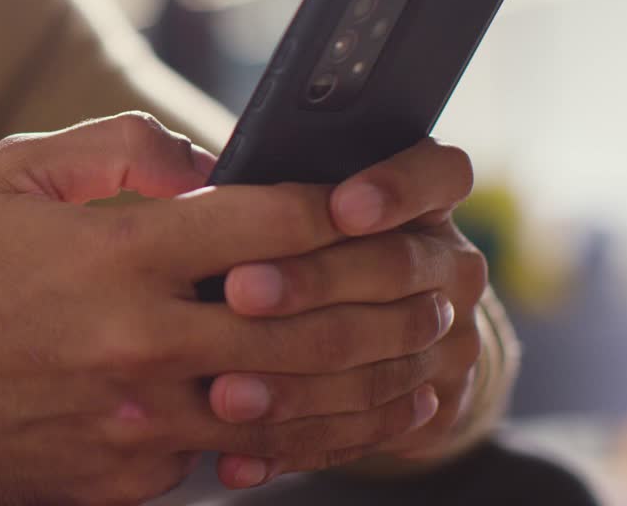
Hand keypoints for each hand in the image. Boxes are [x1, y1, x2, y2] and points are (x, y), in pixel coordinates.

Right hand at [0, 114, 450, 504]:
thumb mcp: (15, 174)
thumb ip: (120, 149)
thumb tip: (209, 162)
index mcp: (117, 253)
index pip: (272, 222)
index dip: (347, 206)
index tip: (385, 200)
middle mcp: (139, 339)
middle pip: (305, 319)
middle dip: (387, 295)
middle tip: (436, 282)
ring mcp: (136, 418)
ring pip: (287, 403)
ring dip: (366, 379)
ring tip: (418, 360)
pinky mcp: (126, 475)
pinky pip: (231, 459)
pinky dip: (291, 437)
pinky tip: (331, 418)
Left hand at [210, 139, 487, 486]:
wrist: (377, 328)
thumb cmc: (303, 243)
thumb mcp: (295, 197)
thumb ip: (253, 181)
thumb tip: (180, 170)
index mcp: (420, 202)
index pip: (439, 174)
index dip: (396, 187)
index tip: (341, 206)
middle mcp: (446, 267)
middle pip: (396, 267)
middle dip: (314, 279)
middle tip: (240, 291)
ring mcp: (446, 341)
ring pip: (379, 362)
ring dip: (295, 380)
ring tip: (223, 391)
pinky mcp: (427, 410)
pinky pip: (361, 433)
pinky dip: (294, 444)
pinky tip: (239, 457)